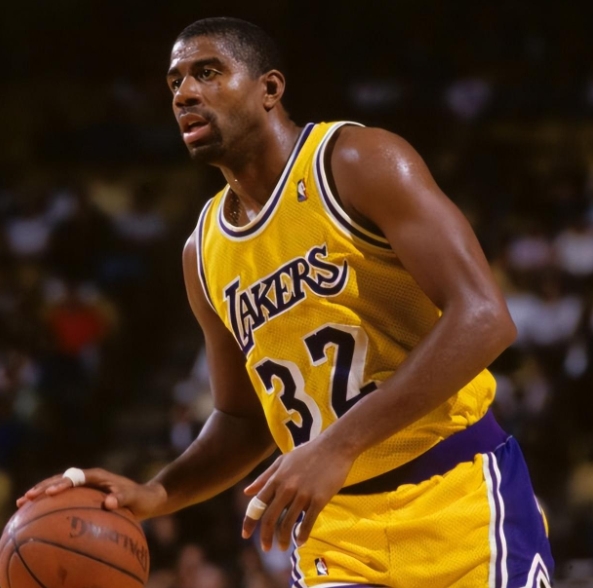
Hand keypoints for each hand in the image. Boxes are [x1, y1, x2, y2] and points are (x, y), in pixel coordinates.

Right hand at [16, 468, 166, 520]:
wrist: (147, 498)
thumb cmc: (141, 498)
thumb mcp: (135, 498)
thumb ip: (122, 498)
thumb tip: (108, 503)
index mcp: (99, 476)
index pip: (76, 477)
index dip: (62, 483)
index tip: (49, 493)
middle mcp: (90, 479)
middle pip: (62, 479)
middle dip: (43, 487)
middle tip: (26, 498)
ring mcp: (87, 487)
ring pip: (60, 487)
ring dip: (42, 494)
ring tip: (22, 505)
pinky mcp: (86, 496)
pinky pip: (66, 499)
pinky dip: (51, 505)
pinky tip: (38, 518)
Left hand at [242, 440, 352, 551]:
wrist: (334, 446)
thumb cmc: (307, 453)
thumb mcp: (282, 461)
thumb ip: (264, 477)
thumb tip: (246, 491)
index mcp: (277, 478)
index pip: (258, 504)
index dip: (250, 522)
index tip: (245, 535)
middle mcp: (287, 487)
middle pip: (270, 518)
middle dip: (265, 536)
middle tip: (266, 548)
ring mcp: (303, 494)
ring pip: (287, 523)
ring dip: (283, 539)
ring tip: (283, 546)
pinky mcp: (319, 499)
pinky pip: (308, 522)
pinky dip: (302, 535)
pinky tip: (300, 541)